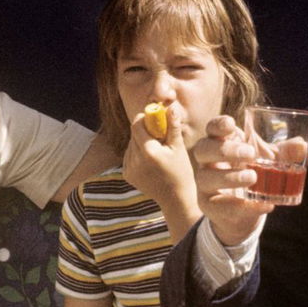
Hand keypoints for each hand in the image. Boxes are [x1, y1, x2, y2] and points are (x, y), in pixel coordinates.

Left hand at [121, 107, 197, 226]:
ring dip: (141, 142)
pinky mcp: (127, 174)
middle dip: (145, 130)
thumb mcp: (178, 147)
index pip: (137, 125)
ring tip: (157, 151)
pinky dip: (138, 153)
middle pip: (134, 134)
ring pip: (131, 144)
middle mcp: (135, 160)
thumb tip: (170, 108)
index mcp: (148, 152)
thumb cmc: (180, 171)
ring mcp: (129, 168)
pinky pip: (129, 155)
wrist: (175, 198)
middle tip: (159, 135)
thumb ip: (172, 126)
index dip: (144, 118)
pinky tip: (150, 161)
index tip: (154, 118)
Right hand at [191, 116, 307, 246]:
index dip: (218, 125)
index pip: (212, 128)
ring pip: (206, 177)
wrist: (245, 211)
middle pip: (203, 149)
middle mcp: (208, 161)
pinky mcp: (209, 206)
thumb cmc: (256, 173)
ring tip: (253, 178)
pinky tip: (261, 205)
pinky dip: (240, 206)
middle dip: (225, 150)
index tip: (231, 125)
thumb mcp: (273, 161)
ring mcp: (206, 184)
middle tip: (250, 154)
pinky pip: (219, 205)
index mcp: (222, 142)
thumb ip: (290, 154)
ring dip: (229, 177)